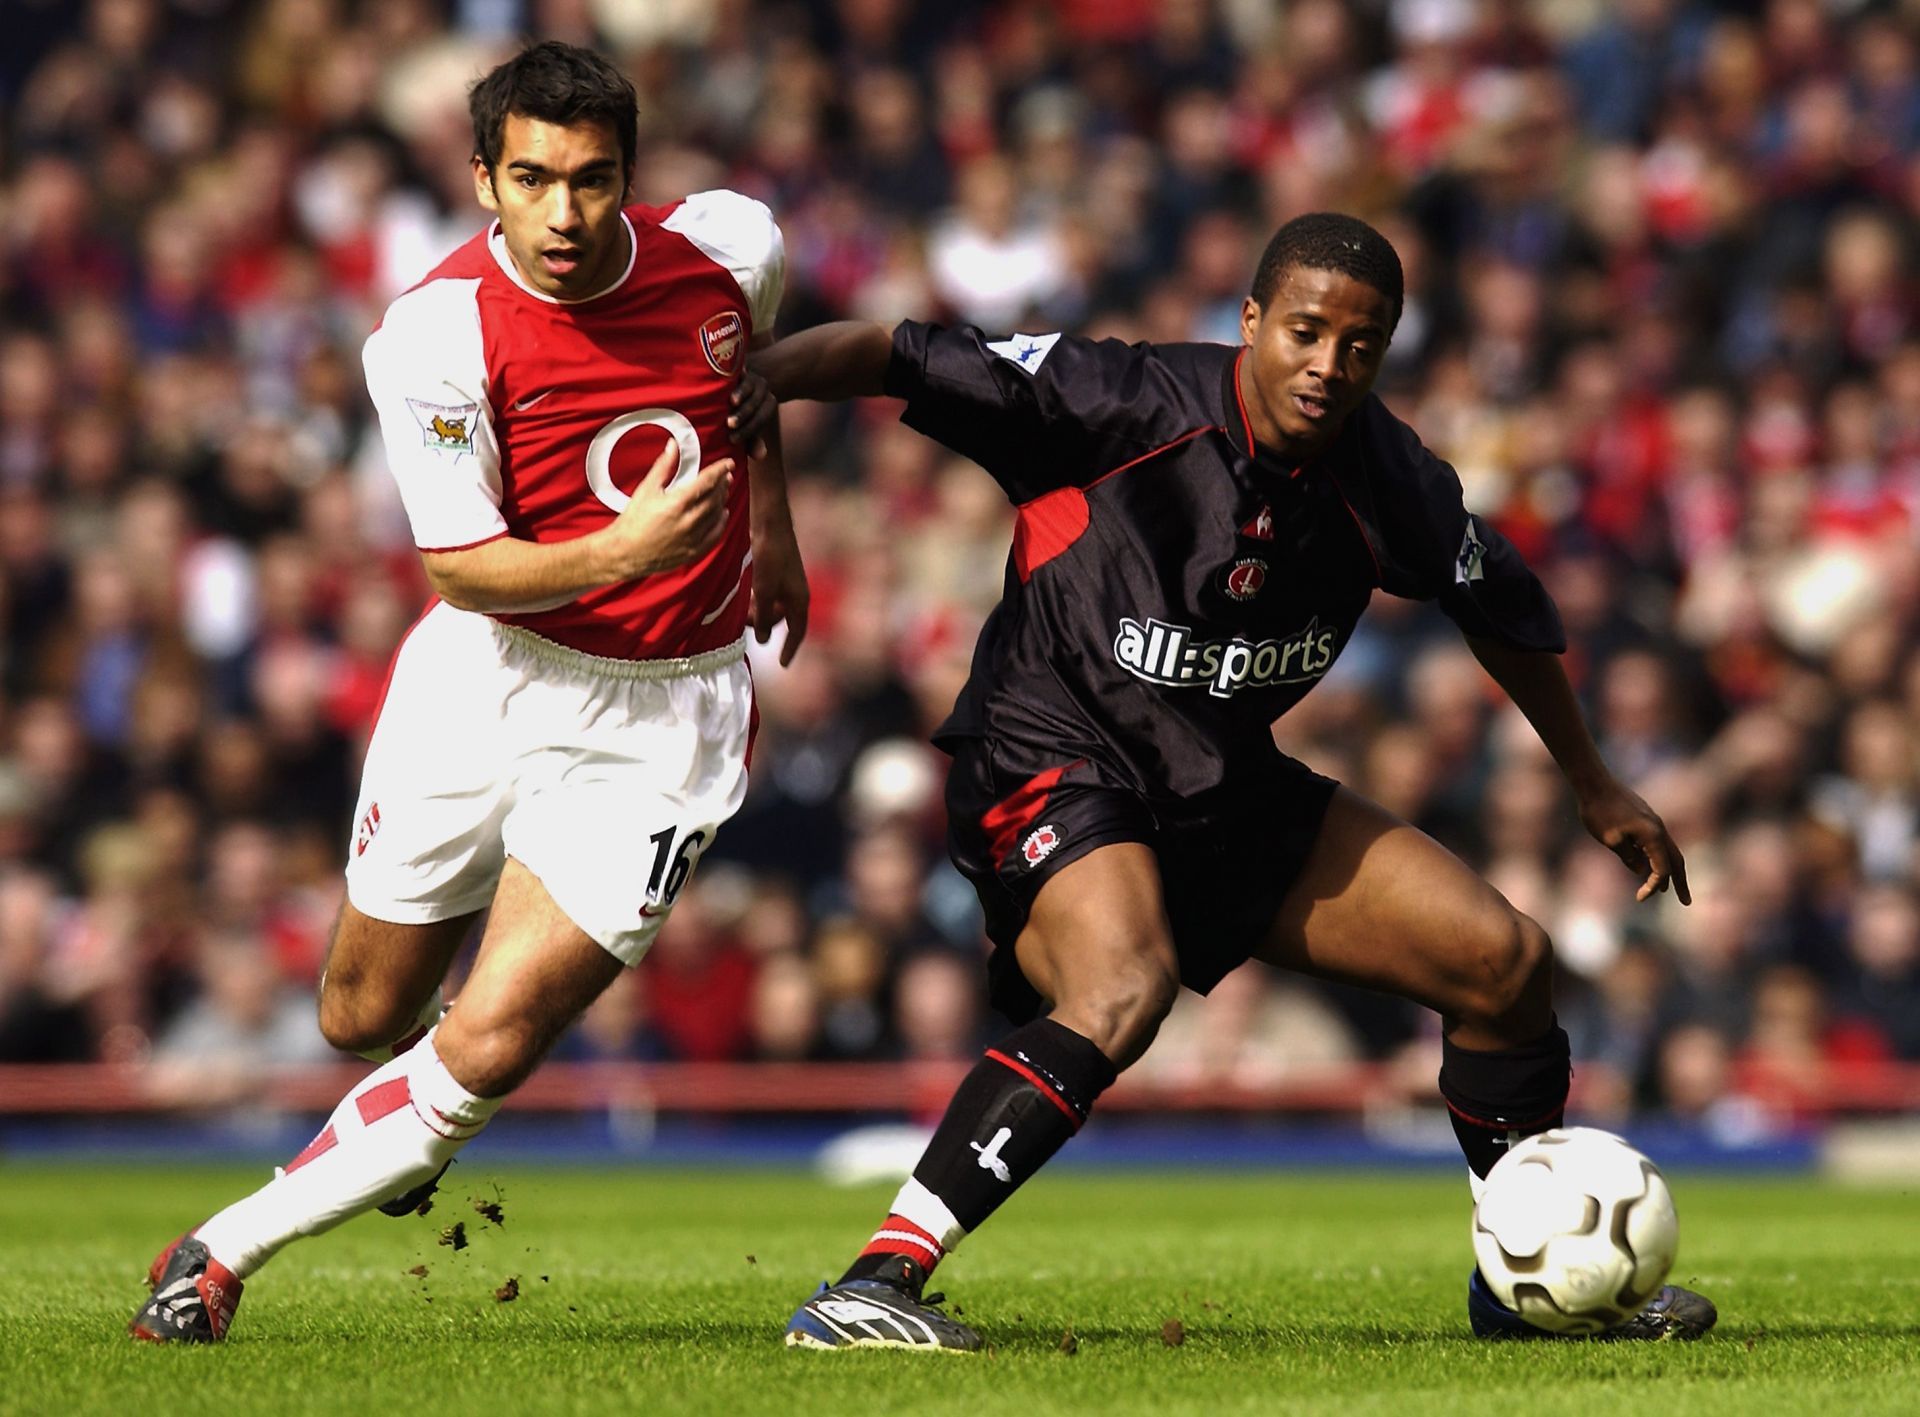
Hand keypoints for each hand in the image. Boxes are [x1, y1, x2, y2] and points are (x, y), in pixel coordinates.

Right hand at [600, 441, 732, 578]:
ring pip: (717, 515)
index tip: (728, 463)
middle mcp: (689, 521)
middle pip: (715, 497)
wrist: (625, 552)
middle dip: (722, 483)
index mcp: (678, 503)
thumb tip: (673, 446)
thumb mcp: (647, 488)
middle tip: (725, 475)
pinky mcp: (694, 551)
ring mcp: (693, 538)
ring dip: (722, 500)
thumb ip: (663, 466)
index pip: (707, 481)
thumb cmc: (633, 521)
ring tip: (723, 490)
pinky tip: (722, 514)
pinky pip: (715, 535)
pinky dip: (721, 522)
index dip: (720, 470)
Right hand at [729, 370, 775, 457]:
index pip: (762, 418)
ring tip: (732, 402)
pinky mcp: (740, 366)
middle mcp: (763, 390)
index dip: (749, 430)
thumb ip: (753, 441)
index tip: (733, 439)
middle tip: (730, 424)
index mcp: (768, 405)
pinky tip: (722, 382)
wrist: (736, 383)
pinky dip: (732, 377)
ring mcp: (752, 376)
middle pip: (757, 402)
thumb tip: (761, 456)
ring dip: (742, 394)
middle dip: (744, 414)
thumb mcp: (747, 427)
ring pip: (750, 385)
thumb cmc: (741, 412)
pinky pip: (738, 371)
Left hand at [749, 504, 808, 665]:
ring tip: (742, 611)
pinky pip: (769, 595)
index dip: (790, 649)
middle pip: (783, 620)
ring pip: (774, 607)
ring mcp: (788, 582)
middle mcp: (797, 592)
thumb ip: (763, 616)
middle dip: (766, 625)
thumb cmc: (770, 555)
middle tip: (745, 624)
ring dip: (760, 612)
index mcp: (799, 599)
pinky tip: (745, 596)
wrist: (770, 522)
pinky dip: (758, 600)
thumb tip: (763, 639)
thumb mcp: (763, 590)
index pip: (797, 632)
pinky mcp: (778, 572)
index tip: (782, 664)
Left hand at [1578, 778, 1690, 904]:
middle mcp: (1658, 828)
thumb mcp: (1611, 840)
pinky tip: (1647, 866)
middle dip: (1680, 882)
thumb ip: (1629, 857)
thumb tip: (1641, 871)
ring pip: (1668, 850)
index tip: (1639, 898)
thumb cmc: (1599, 811)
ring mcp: (1653, 822)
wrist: (1593, 782)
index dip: (1653, 886)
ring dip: (1669, 870)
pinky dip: (1657, 857)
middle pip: (1676, 860)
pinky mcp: (1645, 818)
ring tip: (1666, 889)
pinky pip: (1656, 842)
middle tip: (1686, 903)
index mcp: (1653, 835)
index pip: (1662, 869)